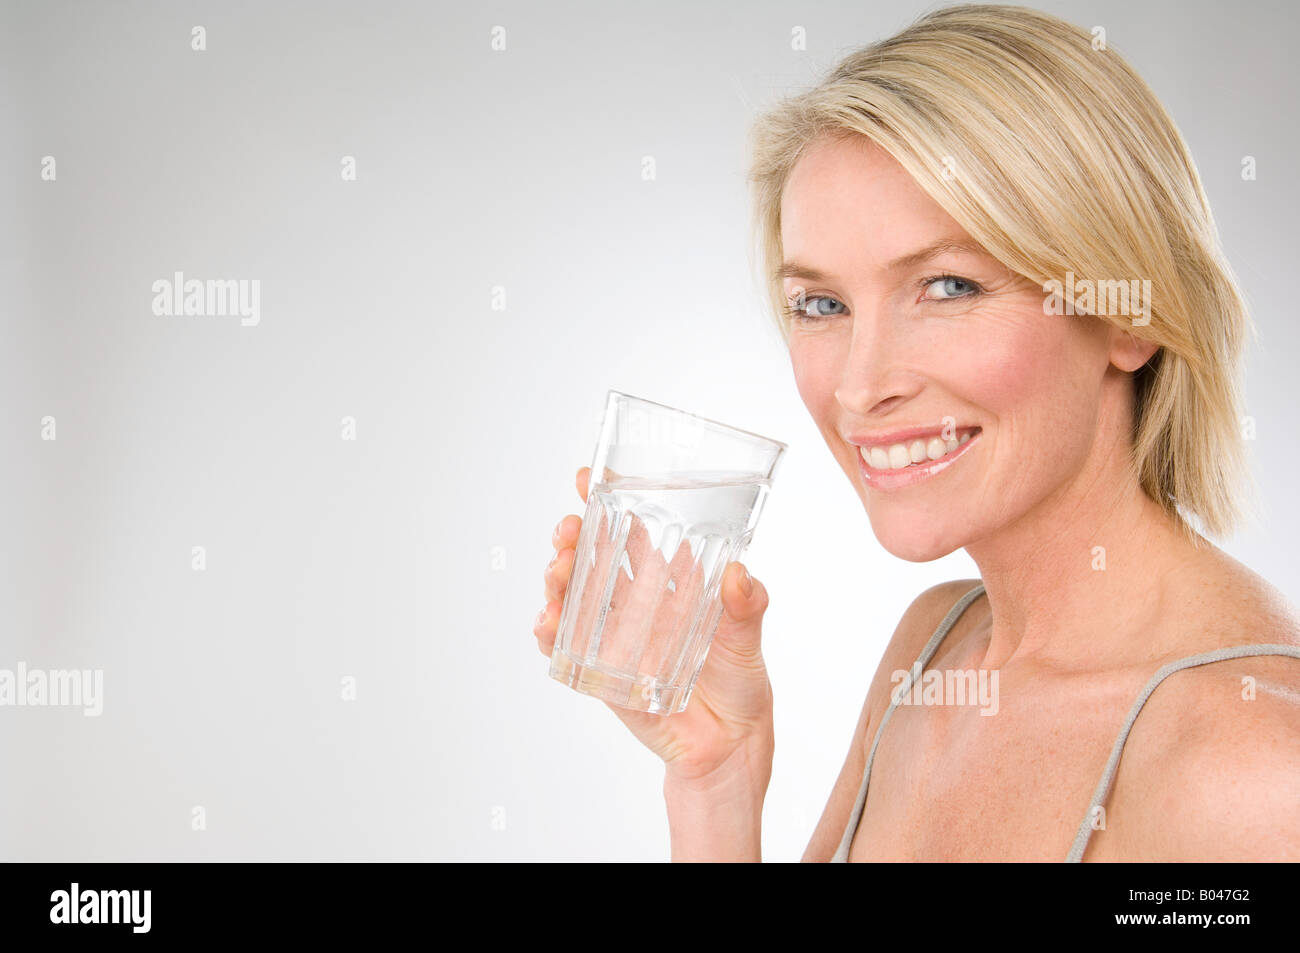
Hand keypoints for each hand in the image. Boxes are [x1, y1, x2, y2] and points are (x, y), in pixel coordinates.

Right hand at [534, 466, 774, 789]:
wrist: (728, 744)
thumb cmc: (740, 682)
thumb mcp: (748, 637)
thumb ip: (746, 606)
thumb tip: (739, 576)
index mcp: (668, 582)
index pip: (631, 532)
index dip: (606, 502)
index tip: (586, 479)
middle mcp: (636, 603)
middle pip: (591, 558)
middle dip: (571, 538)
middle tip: (566, 530)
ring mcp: (614, 636)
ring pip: (573, 596)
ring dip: (557, 579)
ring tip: (557, 571)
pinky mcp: (601, 671)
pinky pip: (567, 647)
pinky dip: (551, 632)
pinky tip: (548, 621)